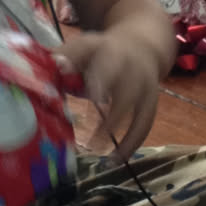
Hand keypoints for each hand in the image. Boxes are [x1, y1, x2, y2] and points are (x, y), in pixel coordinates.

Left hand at [61, 26, 160, 161]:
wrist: (141, 46)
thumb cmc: (102, 52)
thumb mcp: (85, 46)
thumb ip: (68, 56)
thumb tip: (53, 66)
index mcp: (111, 51)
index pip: (108, 65)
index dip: (101, 79)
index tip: (91, 94)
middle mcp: (133, 70)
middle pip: (127, 93)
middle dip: (112, 118)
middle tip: (93, 141)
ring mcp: (146, 88)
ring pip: (141, 114)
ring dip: (126, 138)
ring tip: (107, 159)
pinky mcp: (152, 103)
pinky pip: (146, 125)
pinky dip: (133, 144)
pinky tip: (117, 159)